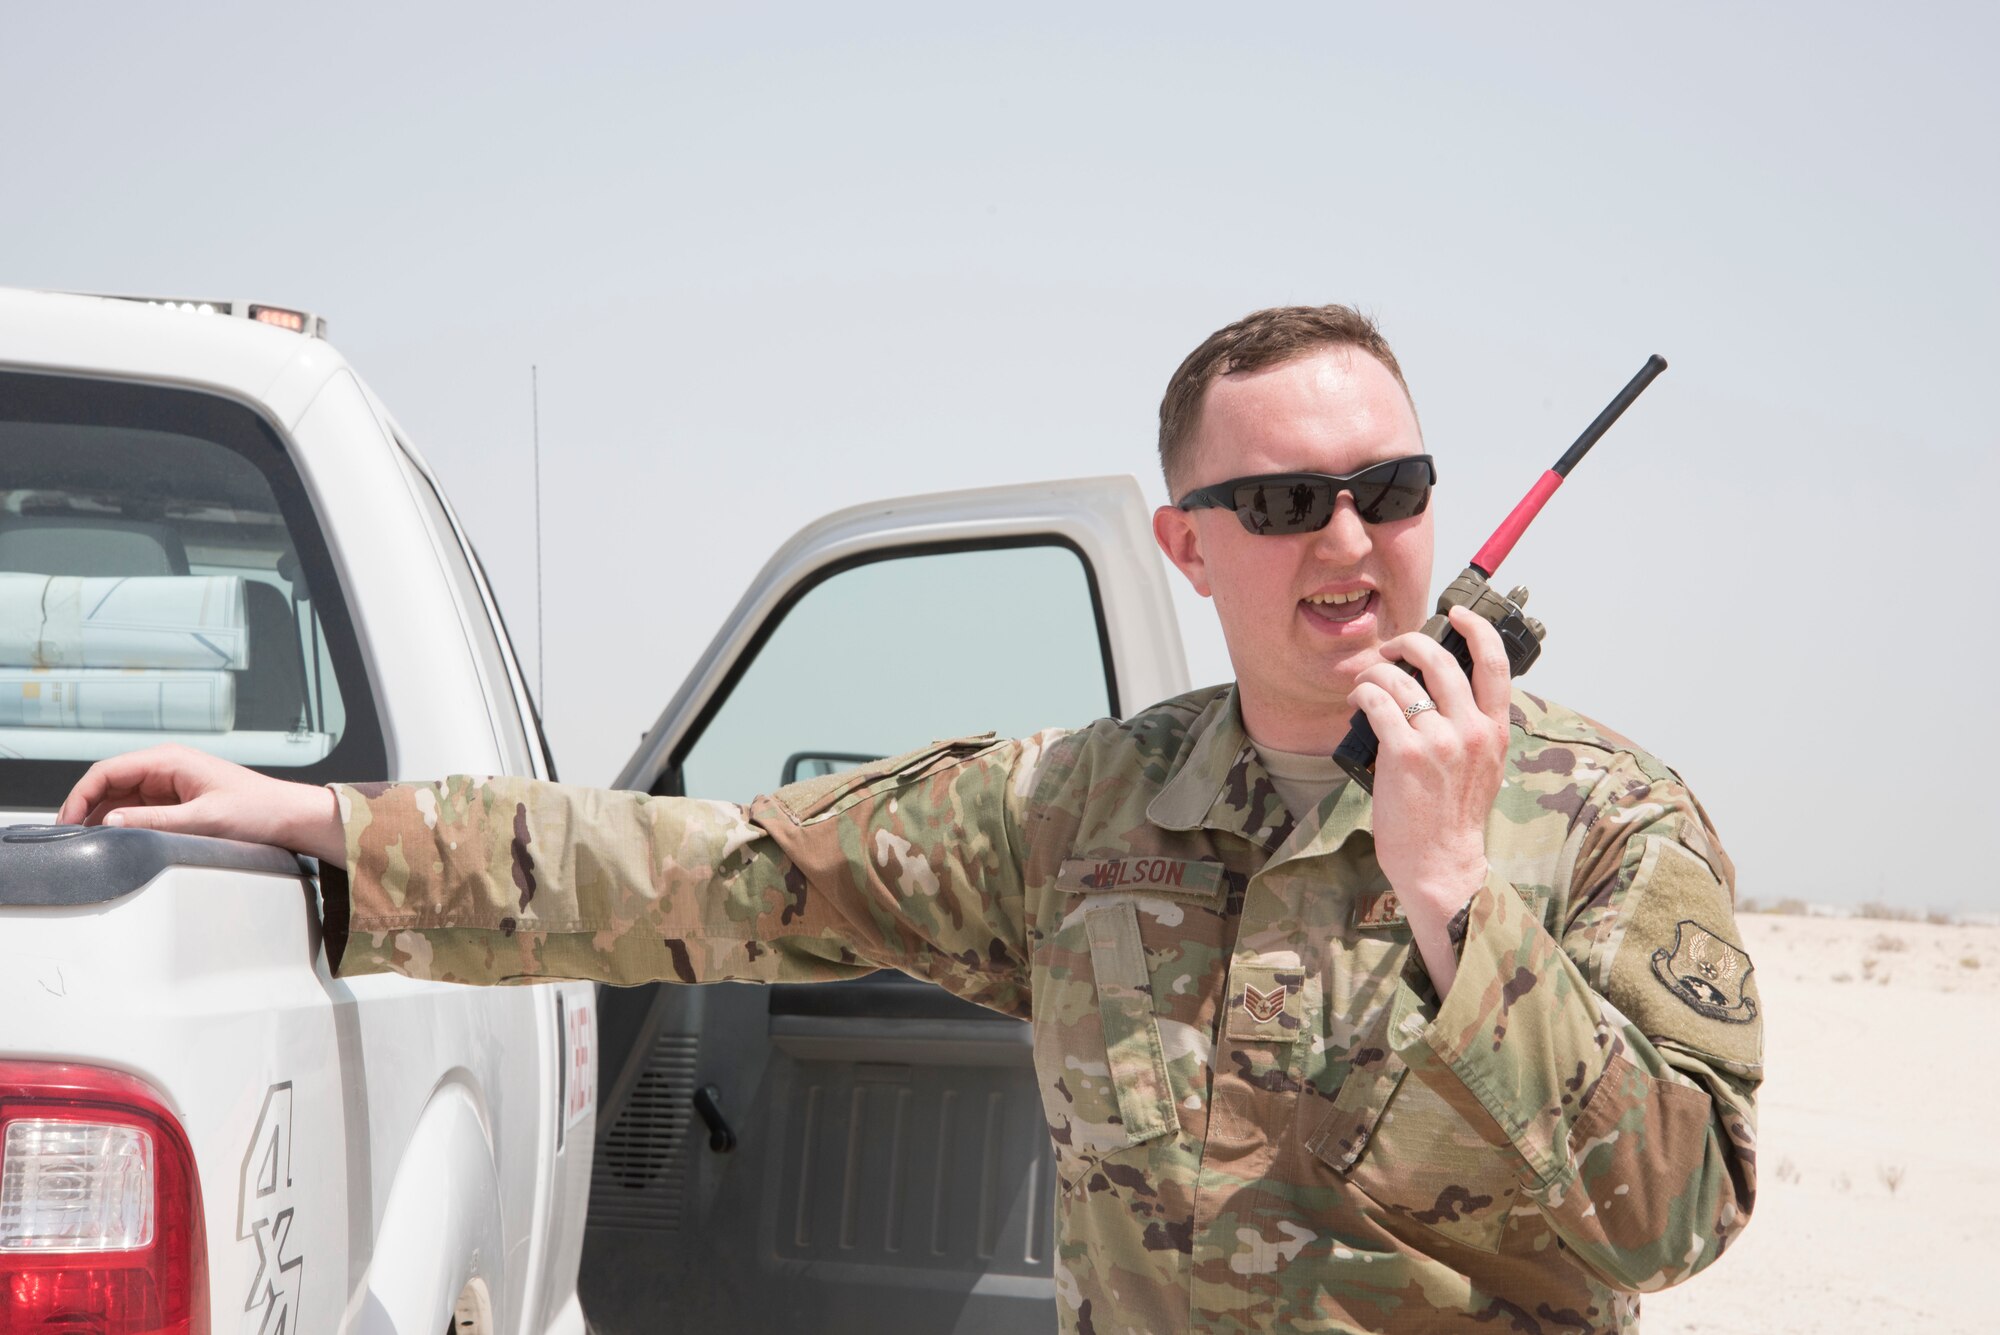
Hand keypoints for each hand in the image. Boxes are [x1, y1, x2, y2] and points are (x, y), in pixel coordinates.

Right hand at [57, 744, 346, 865]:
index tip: (67, 820)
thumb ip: (157, 820)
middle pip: (108, 783)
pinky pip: (137, 808)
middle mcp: (166, 767)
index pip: (108, 770)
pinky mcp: (175, 801)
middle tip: (70, 836)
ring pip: (120, 797)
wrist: (288, 816)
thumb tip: (114, 821)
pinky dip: (121, 821)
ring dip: (102, 815)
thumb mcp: (205, 818)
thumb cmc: (258, 809)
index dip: (81, 794)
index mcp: (169, 760)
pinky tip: (114, 838)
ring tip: (88, 841)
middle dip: (86, 806)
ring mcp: (169, 784)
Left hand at [1347, 605, 1512, 993]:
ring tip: (1365, 683)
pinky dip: (1362, 693)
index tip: (1456, 613)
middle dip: (1409, 643)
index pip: (1496, 663)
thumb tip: (1441, 690)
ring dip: (1376, 673)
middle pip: (1440, 660)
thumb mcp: (1481, 767)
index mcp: (1494, 731)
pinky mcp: (1403, 752)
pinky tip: (1356, 700)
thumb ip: (1471, 728)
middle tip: (1391, 648)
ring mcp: (1438, 740)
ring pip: (1401, 678)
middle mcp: (1470, 730)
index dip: (1476, 629)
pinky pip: (1377, 702)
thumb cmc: (1453, 819)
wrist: (1441, 864)